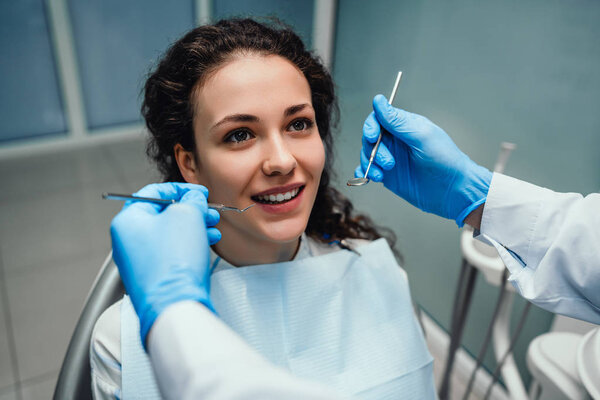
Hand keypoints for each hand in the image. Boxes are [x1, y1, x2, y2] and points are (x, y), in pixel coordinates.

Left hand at [110, 182, 220, 345]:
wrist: (174, 305)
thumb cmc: (173, 261)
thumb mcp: (187, 215)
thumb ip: (191, 200)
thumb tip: (193, 198)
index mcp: (127, 221)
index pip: (153, 193)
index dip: (180, 189)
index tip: (198, 192)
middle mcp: (127, 241)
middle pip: (162, 215)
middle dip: (190, 210)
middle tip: (209, 211)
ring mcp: (138, 261)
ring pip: (169, 235)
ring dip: (194, 227)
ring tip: (213, 227)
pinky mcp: (152, 277)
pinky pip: (171, 253)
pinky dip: (189, 245)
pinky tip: (207, 243)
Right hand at [355, 95, 491, 225]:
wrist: (452, 190)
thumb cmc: (444, 160)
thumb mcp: (421, 136)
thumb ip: (397, 121)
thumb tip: (378, 100)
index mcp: (404, 126)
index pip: (379, 118)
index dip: (371, 126)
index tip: (373, 136)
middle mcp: (396, 141)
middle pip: (370, 137)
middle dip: (373, 149)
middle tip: (388, 162)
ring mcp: (391, 158)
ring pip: (367, 154)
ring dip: (370, 162)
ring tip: (383, 173)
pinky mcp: (389, 176)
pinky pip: (368, 170)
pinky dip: (365, 172)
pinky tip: (372, 177)